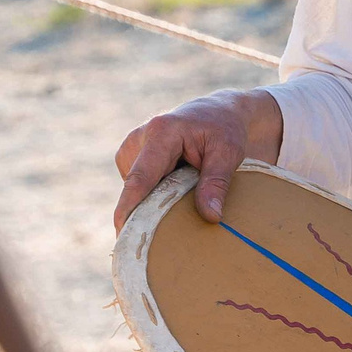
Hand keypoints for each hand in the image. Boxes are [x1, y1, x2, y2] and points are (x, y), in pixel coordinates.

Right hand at [113, 88, 283, 228]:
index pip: (141, 178)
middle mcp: (139, 138)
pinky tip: (174, 188)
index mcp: (161, 133)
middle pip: (135, 188)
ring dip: (155, 200)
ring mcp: (131, 147)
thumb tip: (211, 217)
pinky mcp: (131, 157)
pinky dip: (153, 194)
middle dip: (146, 213)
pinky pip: (137, 186)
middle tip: (162, 239)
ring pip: (136, 190)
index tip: (122, 232)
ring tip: (184, 192)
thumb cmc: (225, 130)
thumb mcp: (229, 153)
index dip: (130, 208)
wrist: (218, 111)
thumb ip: (217, 183)